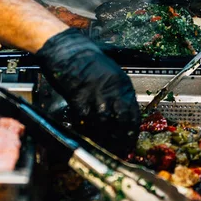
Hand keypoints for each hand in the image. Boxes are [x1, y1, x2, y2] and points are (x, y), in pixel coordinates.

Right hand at [36, 28, 140, 157]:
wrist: (66, 49)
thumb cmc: (87, 60)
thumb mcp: (110, 74)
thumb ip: (116, 93)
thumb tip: (120, 113)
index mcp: (122, 85)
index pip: (133, 114)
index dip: (132, 132)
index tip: (130, 142)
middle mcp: (112, 91)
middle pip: (121, 123)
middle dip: (121, 140)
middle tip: (118, 151)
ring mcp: (95, 96)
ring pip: (104, 125)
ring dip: (104, 139)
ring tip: (103, 148)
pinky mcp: (78, 99)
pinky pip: (84, 121)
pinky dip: (85, 130)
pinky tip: (85, 135)